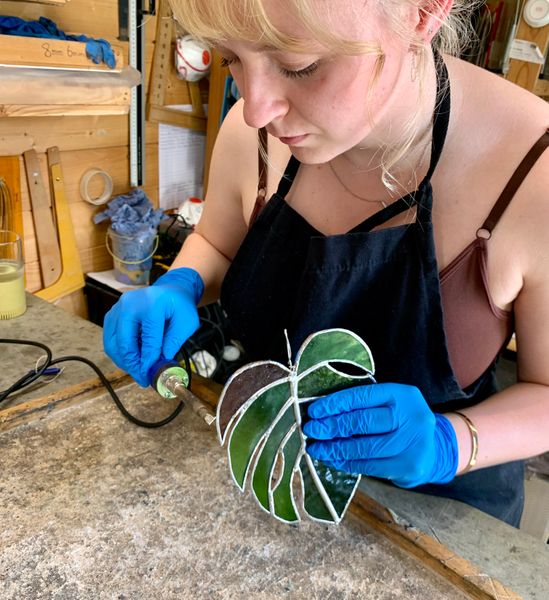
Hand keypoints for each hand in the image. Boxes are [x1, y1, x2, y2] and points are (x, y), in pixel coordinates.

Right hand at [103, 267, 203, 386]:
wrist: (170, 290)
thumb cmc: (179, 305)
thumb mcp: (187, 322)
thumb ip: (174, 342)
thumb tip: (159, 363)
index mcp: (152, 304)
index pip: (148, 339)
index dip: (148, 361)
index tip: (150, 376)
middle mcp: (130, 304)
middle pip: (125, 343)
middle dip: (133, 365)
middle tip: (142, 379)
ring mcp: (118, 308)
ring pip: (113, 344)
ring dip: (124, 362)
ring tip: (138, 372)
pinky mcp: (112, 315)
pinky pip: (110, 340)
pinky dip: (120, 354)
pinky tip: (132, 360)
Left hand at [302, 383, 457, 487]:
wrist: (435, 448)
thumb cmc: (401, 422)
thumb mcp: (390, 404)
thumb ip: (364, 405)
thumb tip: (322, 414)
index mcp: (403, 394)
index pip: (363, 396)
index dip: (336, 404)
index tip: (315, 411)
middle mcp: (412, 416)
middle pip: (363, 422)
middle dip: (332, 426)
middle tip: (311, 430)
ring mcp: (413, 443)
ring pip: (364, 447)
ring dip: (335, 448)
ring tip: (316, 448)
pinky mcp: (410, 466)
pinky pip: (370, 465)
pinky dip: (347, 463)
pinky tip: (333, 459)